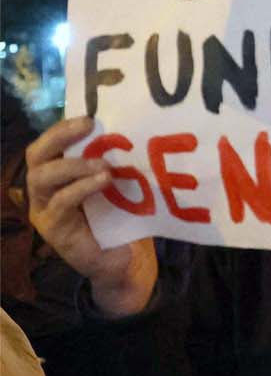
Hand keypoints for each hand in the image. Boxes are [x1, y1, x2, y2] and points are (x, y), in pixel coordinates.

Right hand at [25, 117, 157, 317]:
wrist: (121, 258)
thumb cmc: (117, 216)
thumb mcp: (113, 183)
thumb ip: (109, 161)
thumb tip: (129, 127)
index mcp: (55, 174)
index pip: (47, 144)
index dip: (61, 128)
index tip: (89, 116)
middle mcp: (43, 190)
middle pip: (36, 157)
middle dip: (59, 138)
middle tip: (89, 127)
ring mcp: (44, 210)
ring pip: (42, 178)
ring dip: (73, 165)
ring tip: (103, 164)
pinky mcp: (54, 229)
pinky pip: (61, 203)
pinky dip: (82, 188)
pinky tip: (104, 180)